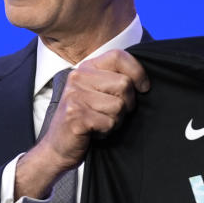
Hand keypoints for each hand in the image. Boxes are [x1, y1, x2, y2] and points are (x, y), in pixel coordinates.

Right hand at [15, 49, 149, 197]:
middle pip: (124, 84)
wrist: (58, 146)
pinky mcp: (75, 115)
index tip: (144, 88)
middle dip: (128, 104)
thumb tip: (145, 82)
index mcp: (86, 68)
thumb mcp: (98, 93)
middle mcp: (78, 77)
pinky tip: (94, 132)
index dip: (138, 71)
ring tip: (101, 122)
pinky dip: (107, 131)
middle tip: (113, 114)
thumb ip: (115, 80)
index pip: (118, 56)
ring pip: (119, 105)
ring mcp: (75, 96)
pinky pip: (109, 122)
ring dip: (116, 120)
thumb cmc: (85, 119)